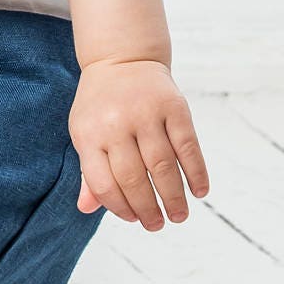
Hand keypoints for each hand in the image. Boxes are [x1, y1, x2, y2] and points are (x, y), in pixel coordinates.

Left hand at [71, 59, 208, 230]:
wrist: (122, 58)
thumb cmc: (100, 105)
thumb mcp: (84, 132)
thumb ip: (88, 171)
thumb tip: (86, 208)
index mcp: (88, 134)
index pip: (103, 183)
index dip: (119, 207)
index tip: (133, 219)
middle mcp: (116, 124)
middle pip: (134, 178)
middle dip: (148, 209)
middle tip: (157, 225)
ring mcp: (146, 114)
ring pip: (162, 166)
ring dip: (173, 197)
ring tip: (178, 216)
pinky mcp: (174, 107)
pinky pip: (188, 146)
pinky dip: (196, 172)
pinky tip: (199, 191)